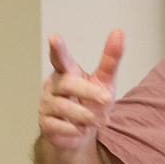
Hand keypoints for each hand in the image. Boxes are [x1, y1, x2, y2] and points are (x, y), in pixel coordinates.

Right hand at [38, 30, 125, 149]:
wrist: (82, 132)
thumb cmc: (92, 101)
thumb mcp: (105, 80)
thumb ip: (111, 59)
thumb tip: (119, 31)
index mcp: (67, 72)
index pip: (60, 58)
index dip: (57, 49)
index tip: (53, 37)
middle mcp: (53, 86)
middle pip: (68, 84)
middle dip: (89, 92)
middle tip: (107, 100)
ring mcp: (46, 104)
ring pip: (64, 107)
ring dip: (87, 115)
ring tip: (100, 120)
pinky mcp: (45, 123)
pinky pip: (59, 126)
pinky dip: (76, 129)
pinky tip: (83, 130)